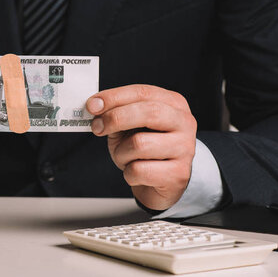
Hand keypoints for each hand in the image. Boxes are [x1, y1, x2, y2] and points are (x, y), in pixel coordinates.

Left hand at [86, 85, 196, 210]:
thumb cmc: (141, 151)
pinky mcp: (178, 174)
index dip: (114, 97)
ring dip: (121, 153)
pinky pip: (140, 170)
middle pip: (148, 112)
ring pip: (140, 144)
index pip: (143, 93)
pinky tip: (135, 172)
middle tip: (97, 127)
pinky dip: (128, 173)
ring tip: (124, 157)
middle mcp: (184, 122)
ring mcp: (185, 149)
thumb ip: (115, 113)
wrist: (156, 183)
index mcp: (173, 104)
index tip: (92, 105)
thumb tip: (95, 106)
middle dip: (116, 118)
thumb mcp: (128, 127)